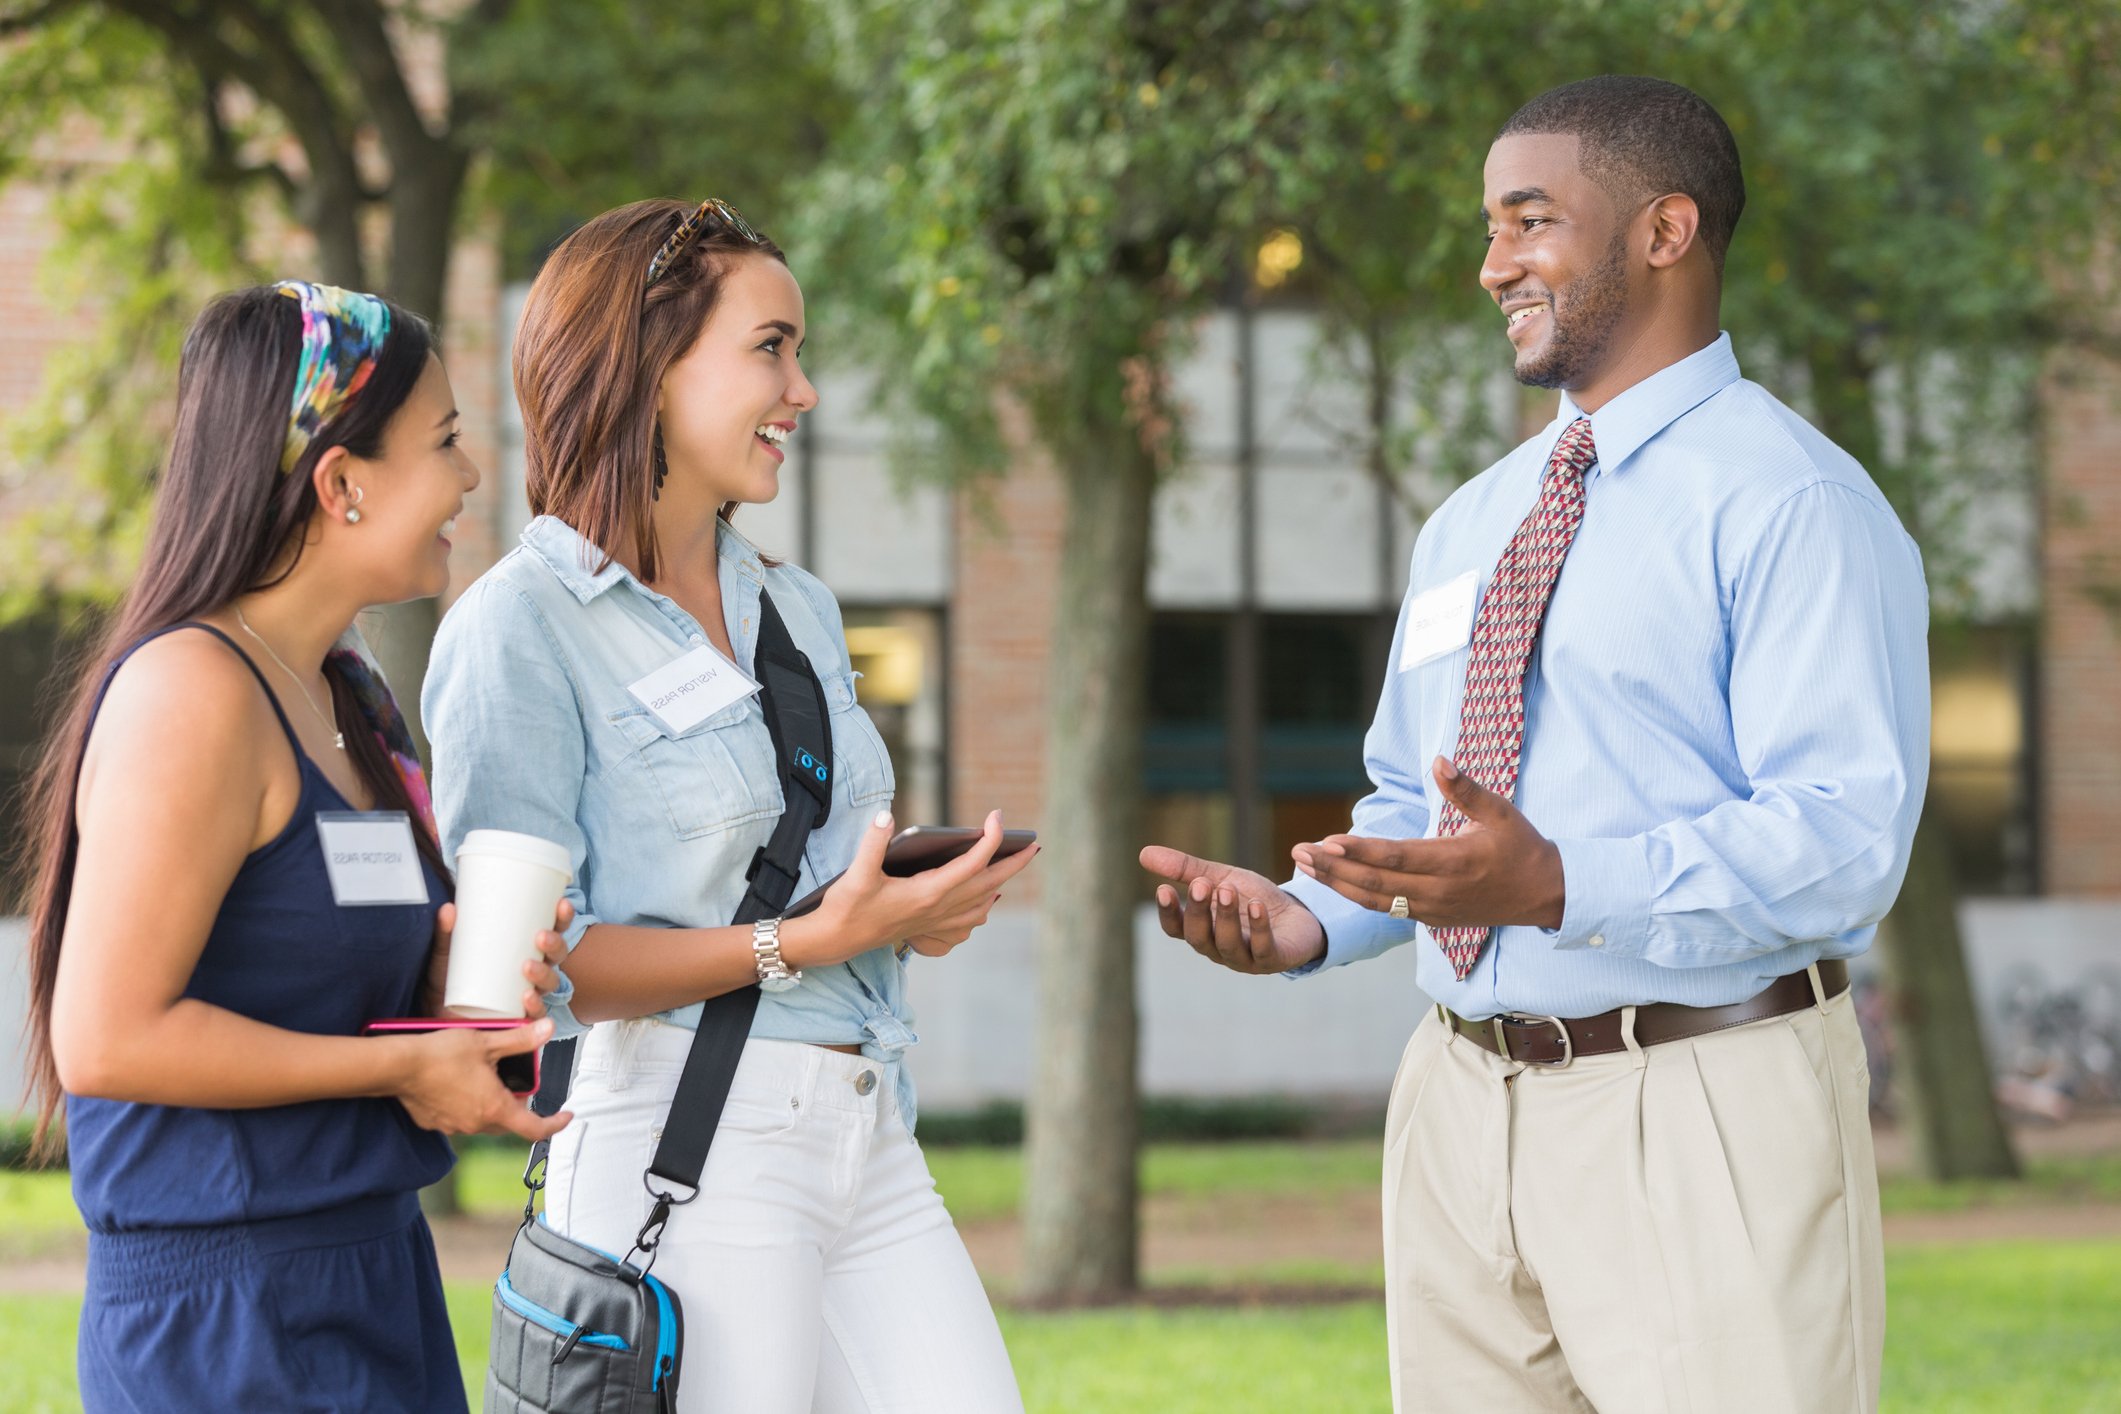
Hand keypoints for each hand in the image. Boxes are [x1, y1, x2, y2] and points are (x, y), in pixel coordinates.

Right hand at [392, 1016, 569, 1142]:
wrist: (397, 1066)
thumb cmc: (440, 1054)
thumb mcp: (487, 1042)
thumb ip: (520, 1039)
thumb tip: (548, 1029)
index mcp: (495, 1107)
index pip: (535, 1128)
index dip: (556, 1124)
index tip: (567, 1116)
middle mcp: (476, 1123)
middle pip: (509, 1122)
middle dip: (519, 1106)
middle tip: (519, 1082)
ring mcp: (455, 1126)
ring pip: (485, 1120)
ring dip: (492, 1105)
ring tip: (489, 1078)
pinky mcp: (436, 1123)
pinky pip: (461, 1118)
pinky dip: (468, 1105)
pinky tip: (461, 1084)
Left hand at [423, 899, 574, 1019]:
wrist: (434, 1014)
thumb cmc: (448, 979)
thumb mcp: (447, 953)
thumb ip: (446, 932)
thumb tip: (447, 910)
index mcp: (524, 948)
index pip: (552, 930)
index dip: (562, 918)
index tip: (562, 904)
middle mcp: (533, 970)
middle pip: (557, 955)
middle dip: (556, 944)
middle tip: (541, 938)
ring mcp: (528, 994)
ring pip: (551, 982)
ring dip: (545, 973)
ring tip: (528, 967)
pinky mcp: (518, 1018)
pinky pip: (536, 1014)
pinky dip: (535, 1006)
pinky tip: (527, 997)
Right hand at [793, 810, 1038, 967]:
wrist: (834, 942)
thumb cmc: (845, 907)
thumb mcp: (856, 874)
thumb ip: (873, 843)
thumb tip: (887, 815)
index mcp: (927, 893)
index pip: (972, 863)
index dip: (990, 839)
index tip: (997, 816)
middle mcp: (938, 910)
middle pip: (988, 885)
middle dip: (1013, 864)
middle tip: (1033, 846)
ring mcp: (935, 923)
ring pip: (982, 905)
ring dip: (1000, 886)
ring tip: (1011, 867)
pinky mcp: (927, 930)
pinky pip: (967, 922)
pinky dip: (982, 909)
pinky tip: (983, 902)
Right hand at [1139, 845, 1325, 974]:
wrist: (1299, 914)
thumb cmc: (1252, 899)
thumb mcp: (1220, 877)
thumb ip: (1186, 869)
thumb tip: (1143, 853)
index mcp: (1202, 930)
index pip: (1176, 929)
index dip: (1168, 912)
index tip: (1163, 888)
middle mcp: (1218, 949)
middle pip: (1199, 938)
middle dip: (1198, 911)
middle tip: (1201, 884)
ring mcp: (1245, 959)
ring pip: (1228, 945)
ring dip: (1225, 917)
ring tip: (1227, 889)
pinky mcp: (1273, 960)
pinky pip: (1262, 949)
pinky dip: (1258, 928)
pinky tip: (1256, 906)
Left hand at [1290, 757, 1564, 929]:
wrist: (1546, 895)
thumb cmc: (1522, 847)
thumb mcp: (1501, 813)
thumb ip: (1466, 790)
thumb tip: (1439, 761)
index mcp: (1454, 862)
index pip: (1397, 857)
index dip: (1361, 851)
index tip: (1329, 841)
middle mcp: (1439, 891)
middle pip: (1375, 883)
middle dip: (1334, 869)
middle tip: (1299, 852)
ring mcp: (1433, 910)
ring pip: (1375, 901)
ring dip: (1337, 884)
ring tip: (1306, 866)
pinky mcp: (1431, 920)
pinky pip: (1387, 910)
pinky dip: (1357, 896)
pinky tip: (1335, 882)